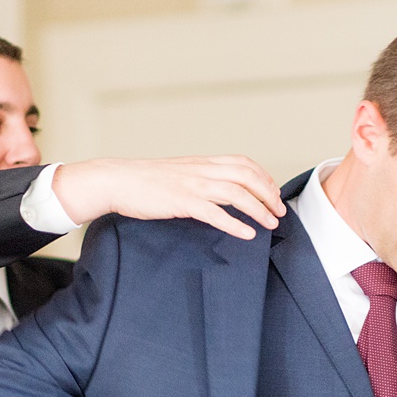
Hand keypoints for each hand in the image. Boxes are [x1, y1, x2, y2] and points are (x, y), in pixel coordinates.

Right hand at [51, 156, 284, 240]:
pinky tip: (247, 234)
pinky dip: (235, 224)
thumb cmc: (145, 180)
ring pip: (237, 194)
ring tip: (271, 224)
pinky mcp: (181, 202)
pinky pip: (215, 213)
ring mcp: (192, 185)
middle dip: (269, 194)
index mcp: (202, 162)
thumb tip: (217, 189)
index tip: (274, 193)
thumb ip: (199, 177)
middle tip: (279, 212)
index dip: (264, 177)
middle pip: (247, 177)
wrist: (117, 180)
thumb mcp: (179, 172)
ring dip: (259, 210)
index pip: (243, 163)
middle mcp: (202, 170)